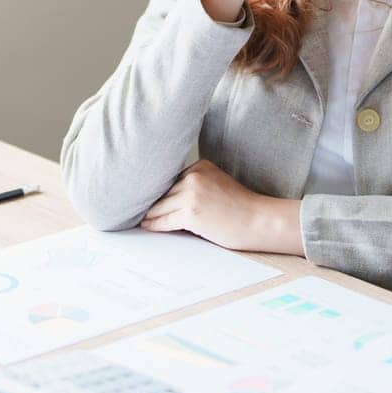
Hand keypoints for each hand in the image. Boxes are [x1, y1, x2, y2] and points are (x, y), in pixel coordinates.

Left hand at [138, 159, 302, 254]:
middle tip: (132, 206)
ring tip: (138, 219)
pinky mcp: (190, 213)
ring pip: (160, 206)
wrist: (259, 220)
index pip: (171, 178)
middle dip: (150, 201)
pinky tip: (147, 226)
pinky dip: (154, 225)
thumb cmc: (241, 207)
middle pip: (163, 191)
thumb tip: (167, 198)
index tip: (142, 193)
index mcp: (201, 166)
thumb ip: (195, 184)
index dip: (158, 189)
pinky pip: (164, 220)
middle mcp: (194, 176)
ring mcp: (191, 194)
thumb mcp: (217, 184)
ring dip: (148, 214)